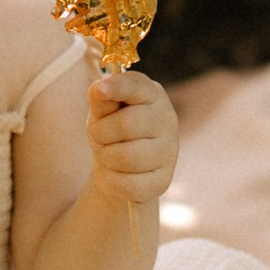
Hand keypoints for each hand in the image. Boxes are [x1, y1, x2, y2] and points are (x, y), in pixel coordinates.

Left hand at [86, 69, 176, 205]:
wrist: (117, 168)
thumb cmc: (110, 131)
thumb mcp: (102, 112)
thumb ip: (101, 101)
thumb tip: (100, 89)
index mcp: (152, 95)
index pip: (137, 86)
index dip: (118, 86)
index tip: (100, 89)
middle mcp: (167, 120)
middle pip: (126, 124)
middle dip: (102, 132)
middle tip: (100, 135)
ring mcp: (169, 151)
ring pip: (126, 156)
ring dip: (106, 156)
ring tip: (109, 154)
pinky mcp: (163, 180)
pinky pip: (127, 183)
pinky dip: (112, 179)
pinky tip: (117, 173)